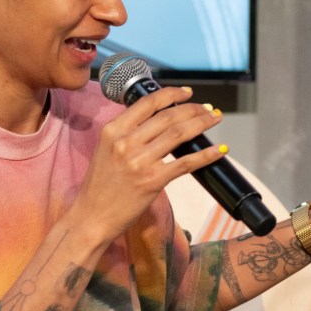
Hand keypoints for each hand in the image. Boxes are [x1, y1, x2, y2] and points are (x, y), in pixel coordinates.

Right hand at [72, 86, 224, 244]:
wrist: (91, 217)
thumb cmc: (99, 187)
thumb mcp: (105, 150)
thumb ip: (126, 134)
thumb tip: (157, 122)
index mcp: (112, 131)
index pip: (147, 103)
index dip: (172, 94)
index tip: (187, 93)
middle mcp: (125, 142)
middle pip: (168, 117)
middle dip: (194, 109)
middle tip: (208, 109)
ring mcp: (139, 161)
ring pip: (179, 134)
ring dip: (202, 124)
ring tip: (214, 120)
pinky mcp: (152, 181)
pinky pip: (185, 163)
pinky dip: (205, 155)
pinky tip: (219, 150)